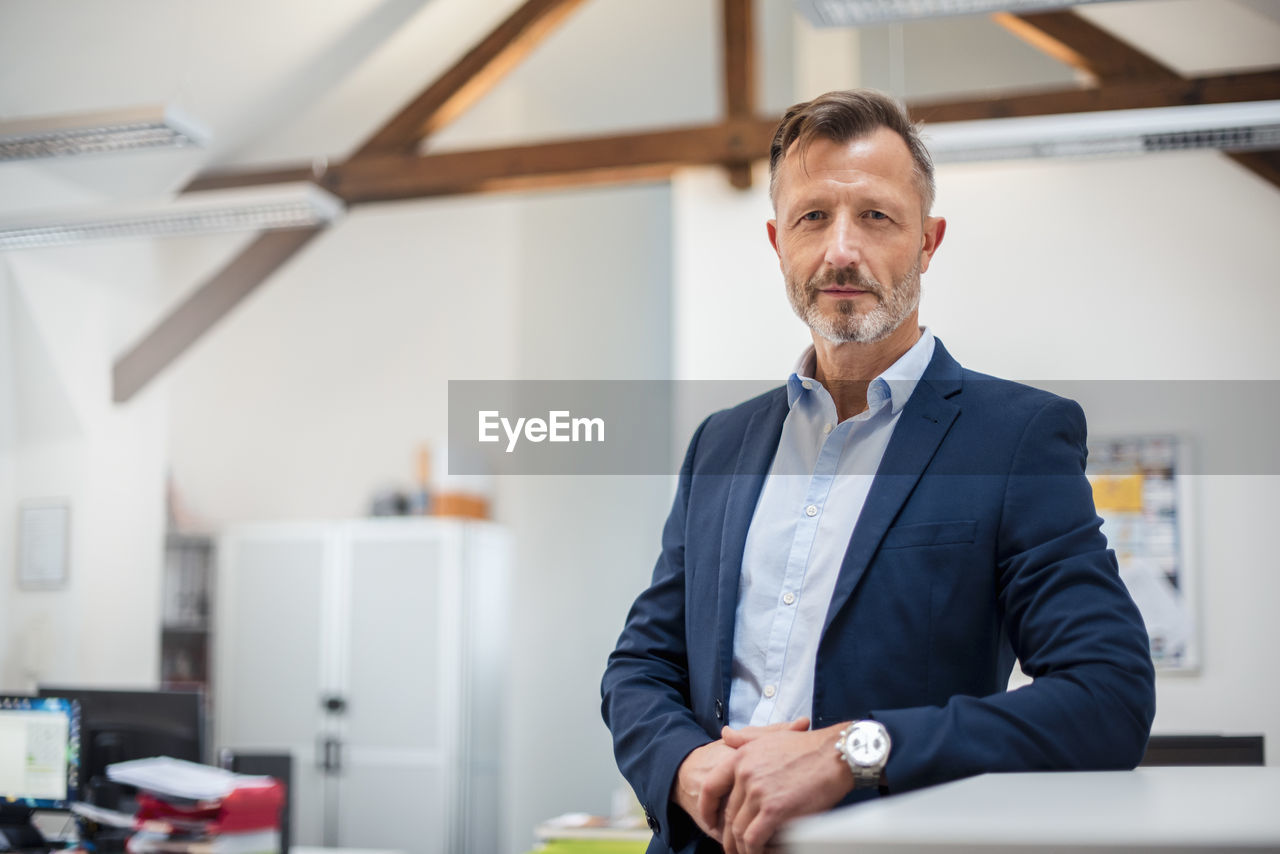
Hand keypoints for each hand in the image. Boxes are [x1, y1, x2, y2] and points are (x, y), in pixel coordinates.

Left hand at [676, 719, 810, 841]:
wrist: (835, 755)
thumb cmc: (807, 747)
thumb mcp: (770, 736)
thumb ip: (745, 738)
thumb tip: (725, 734)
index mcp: (741, 758)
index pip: (710, 787)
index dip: (706, 808)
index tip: (710, 822)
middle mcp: (745, 775)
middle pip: (728, 815)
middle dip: (729, 836)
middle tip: (734, 847)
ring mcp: (759, 793)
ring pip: (739, 831)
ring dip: (742, 848)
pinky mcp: (775, 810)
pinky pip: (755, 840)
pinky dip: (756, 851)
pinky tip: (764, 852)